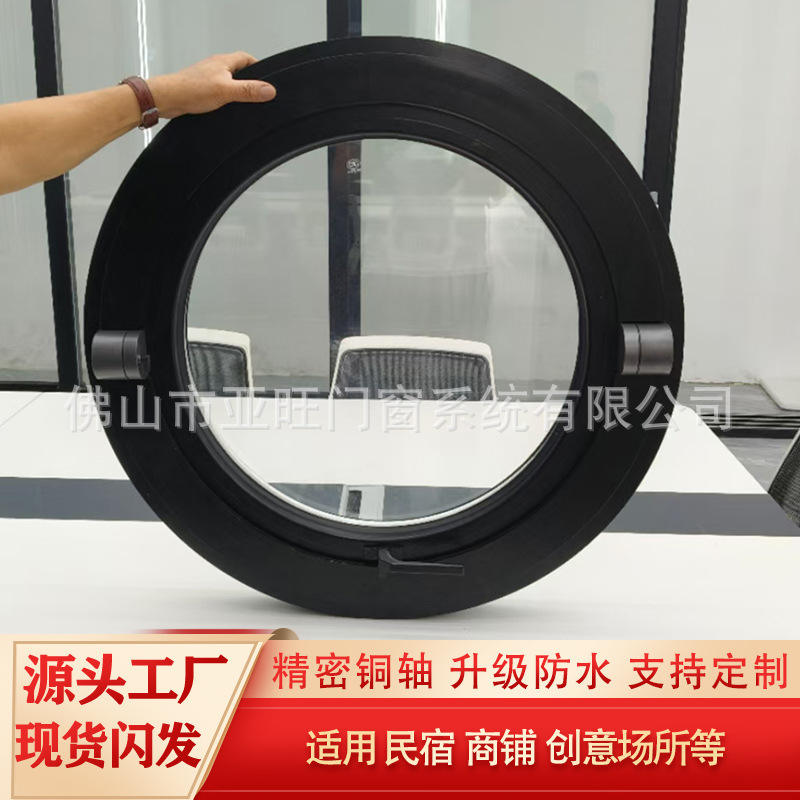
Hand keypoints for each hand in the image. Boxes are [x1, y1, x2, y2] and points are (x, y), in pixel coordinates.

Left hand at [147, 51, 275, 118]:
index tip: (266, 78)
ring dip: (235, 91)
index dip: (258, 67)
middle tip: (256, 93)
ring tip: (241, 102)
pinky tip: (225, 109)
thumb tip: (269, 90)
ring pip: (227, 81)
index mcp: (223, 62)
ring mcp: (207, 78)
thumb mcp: (226, 91)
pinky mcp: (201, 89)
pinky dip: (224, 99)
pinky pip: (218, 91)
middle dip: (248, 81)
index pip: (246, 58)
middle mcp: (215, 67)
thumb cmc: (190, 90)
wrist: (167, 99)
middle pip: (238, 70)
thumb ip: (248, 90)